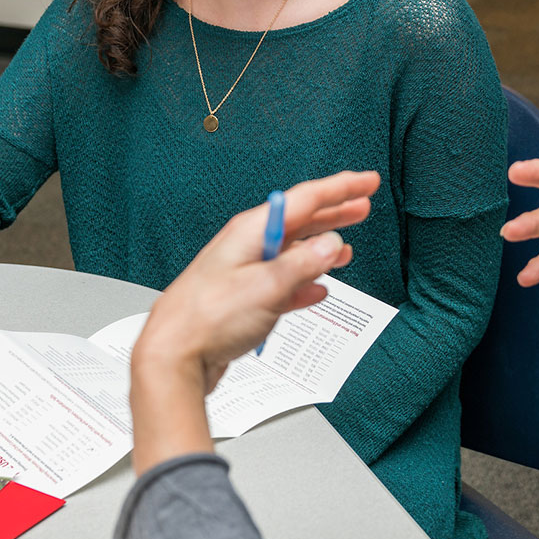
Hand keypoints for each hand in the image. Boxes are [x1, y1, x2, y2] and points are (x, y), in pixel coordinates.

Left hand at [134, 170, 380, 393]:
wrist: (172, 357)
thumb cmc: (206, 318)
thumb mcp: (266, 287)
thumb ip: (303, 265)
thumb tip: (332, 245)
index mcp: (253, 231)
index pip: (305, 199)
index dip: (340, 188)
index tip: (366, 182)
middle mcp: (248, 246)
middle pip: (301, 221)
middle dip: (335, 212)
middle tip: (363, 204)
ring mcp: (246, 272)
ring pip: (294, 253)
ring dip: (322, 250)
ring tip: (346, 250)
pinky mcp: (245, 299)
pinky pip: (283, 283)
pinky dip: (305, 284)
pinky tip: (317, 290)